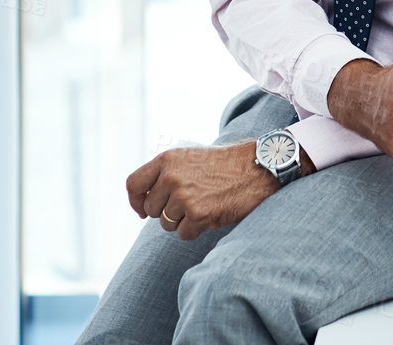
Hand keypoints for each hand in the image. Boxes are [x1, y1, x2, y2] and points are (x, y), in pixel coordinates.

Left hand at [125, 141, 280, 240]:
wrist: (258, 167)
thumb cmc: (227, 164)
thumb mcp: (191, 158)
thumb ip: (167, 173)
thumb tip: (146, 200)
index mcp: (167, 159)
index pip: (133, 184)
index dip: (135, 201)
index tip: (142, 211)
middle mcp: (171, 177)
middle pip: (151, 209)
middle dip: (166, 212)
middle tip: (189, 204)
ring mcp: (184, 196)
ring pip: (167, 224)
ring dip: (182, 221)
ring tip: (204, 205)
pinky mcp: (198, 214)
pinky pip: (183, 234)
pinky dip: (195, 230)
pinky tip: (211, 214)